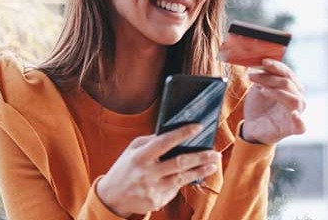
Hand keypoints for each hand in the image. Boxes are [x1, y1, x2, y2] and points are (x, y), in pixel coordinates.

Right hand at [96, 124, 220, 216]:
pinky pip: (175, 189)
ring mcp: (152, 189)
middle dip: (200, 157)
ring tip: (213, 164)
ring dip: (200, 171)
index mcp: (140, 156)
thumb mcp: (132, 150)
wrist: (112, 196)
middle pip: (179, 163)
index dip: (182, 133)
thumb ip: (150, 141)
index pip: (165, 142)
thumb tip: (171, 133)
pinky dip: (185, 181)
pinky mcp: (157, 201)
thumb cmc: (125, 167)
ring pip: (182, 178)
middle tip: (215, 152)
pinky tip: (194, 175)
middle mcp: (147, 173)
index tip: (198, 127)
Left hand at [242, 59, 306, 144]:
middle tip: (252, 76)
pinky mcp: (292, 128)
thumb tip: (263, 63)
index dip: (276, 66)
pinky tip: (293, 114)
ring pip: (295, 99)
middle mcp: (297, 99)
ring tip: (262, 90)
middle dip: (269, 78)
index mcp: (291, 88)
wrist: (252, 126)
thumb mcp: (259, 87)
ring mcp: (296, 113)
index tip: (263, 62)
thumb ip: (264, 77)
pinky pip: (301, 126)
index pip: (288, 73)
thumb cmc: (259, 106)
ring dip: (277, 92)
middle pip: (289, 83)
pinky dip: (299, 120)